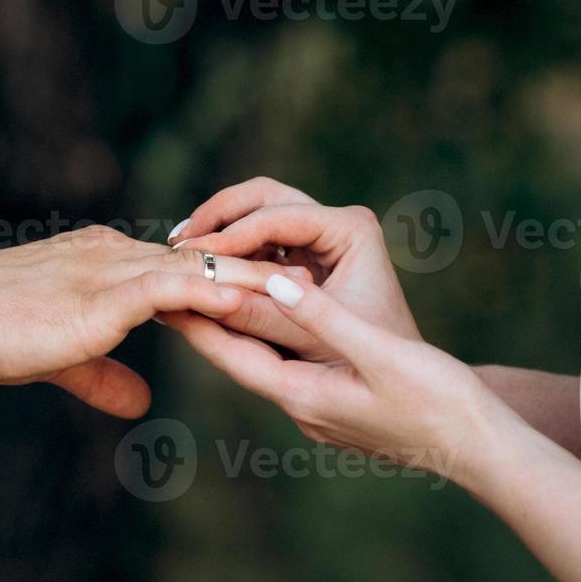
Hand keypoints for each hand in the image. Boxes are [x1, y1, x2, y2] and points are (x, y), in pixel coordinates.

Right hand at [0, 225, 308, 417]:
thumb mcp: (62, 359)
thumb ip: (104, 376)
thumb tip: (139, 404)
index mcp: (109, 264)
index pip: (184, 267)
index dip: (230, 279)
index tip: (274, 290)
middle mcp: (117, 255)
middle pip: (204, 260)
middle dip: (257, 270)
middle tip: (309, 279)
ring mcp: (112, 269)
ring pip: (199, 268)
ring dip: (251, 279)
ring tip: (300, 289)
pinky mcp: (105, 293)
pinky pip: (171, 287)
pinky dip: (212, 295)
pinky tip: (246, 303)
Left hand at [164, 274, 482, 475]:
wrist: (481, 447)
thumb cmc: (438, 399)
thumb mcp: (379, 353)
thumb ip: (325, 318)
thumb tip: (272, 284)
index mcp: (304, 396)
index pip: (233, 355)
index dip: (196, 322)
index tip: (159, 293)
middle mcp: (304, 408)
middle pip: (240, 360)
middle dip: (205, 325)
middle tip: (167, 290)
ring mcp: (321, 412)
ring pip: (263, 365)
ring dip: (236, 332)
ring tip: (207, 299)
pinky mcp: (340, 408)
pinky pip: (289, 369)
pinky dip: (270, 341)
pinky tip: (268, 324)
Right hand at [171, 178, 418, 360]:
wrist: (400, 384)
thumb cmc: (371, 363)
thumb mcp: (314, 340)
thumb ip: (265, 316)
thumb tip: (208, 298)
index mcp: (351, 230)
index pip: (279, 216)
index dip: (231, 235)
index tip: (193, 255)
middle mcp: (337, 223)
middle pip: (264, 197)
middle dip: (219, 217)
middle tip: (180, 242)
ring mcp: (321, 236)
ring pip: (257, 213)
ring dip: (220, 230)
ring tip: (181, 253)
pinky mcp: (305, 255)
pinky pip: (259, 242)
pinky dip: (231, 252)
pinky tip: (201, 270)